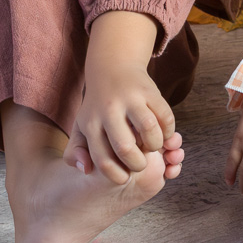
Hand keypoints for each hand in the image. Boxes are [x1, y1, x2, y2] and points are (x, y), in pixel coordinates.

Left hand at [74, 11, 175, 184]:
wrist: (112, 67)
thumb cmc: (97, 107)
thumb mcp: (80, 128)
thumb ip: (75, 153)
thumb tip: (86, 170)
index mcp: (90, 124)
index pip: (103, 160)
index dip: (117, 175)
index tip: (124, 176)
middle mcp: (108, 110)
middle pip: (126, 147)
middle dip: (137, 164)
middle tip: (140, 163)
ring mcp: (130, 98)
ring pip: (148, 129)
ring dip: (154, 145)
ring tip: (151, 146)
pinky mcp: (149, 90)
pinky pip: (165, 116)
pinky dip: (168, 131)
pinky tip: (162, 133)